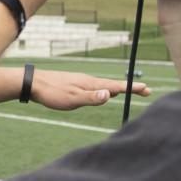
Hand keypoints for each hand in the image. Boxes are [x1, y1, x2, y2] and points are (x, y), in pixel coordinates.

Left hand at [32, 69, 150, 110]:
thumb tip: (110, 95)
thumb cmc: (52, 93)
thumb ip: (91, 98)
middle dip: (129, 88)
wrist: (33, 83)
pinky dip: (104, 89)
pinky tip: (101, 93)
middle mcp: (88, 81)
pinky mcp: (74, 84)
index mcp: (91, 84)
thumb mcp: (73, 99)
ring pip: (103, 85)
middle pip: (113, 84)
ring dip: (117, 88)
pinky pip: (94, 87)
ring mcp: (81, 81)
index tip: (147, 90)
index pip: (116, 86)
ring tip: (127, 91)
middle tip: (144, 91)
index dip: (132, 89)